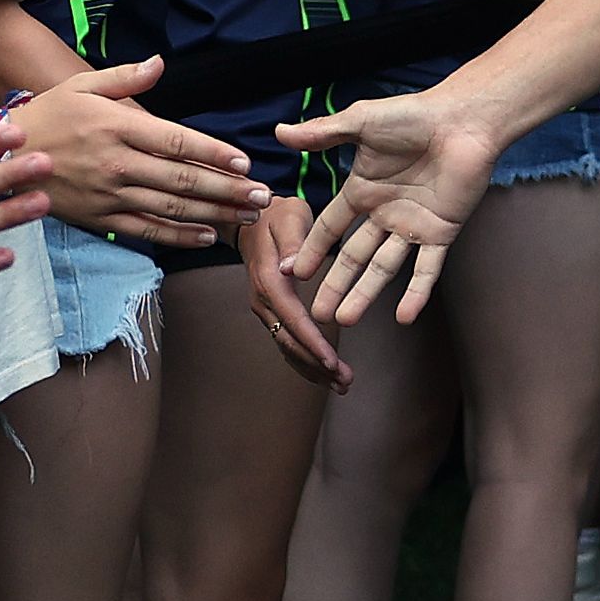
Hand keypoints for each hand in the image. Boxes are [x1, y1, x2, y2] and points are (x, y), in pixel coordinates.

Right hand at [3, 59, 261, 248]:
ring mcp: (109, 195)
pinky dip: (179, 237)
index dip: (213, 153)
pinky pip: (147, 230)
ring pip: (171, 209)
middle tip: (264, 196)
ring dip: (215, 214)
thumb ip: (126, 78)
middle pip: (183, 180)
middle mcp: (117, 163)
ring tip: (247, 216)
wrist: (2, 158)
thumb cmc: (48, 115)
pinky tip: (207, 236)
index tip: (245, 163)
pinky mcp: (100, 219)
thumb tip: (160, 63)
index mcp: (117, 126)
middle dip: (229, 190)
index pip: (176, 141)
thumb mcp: (83, 85)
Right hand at [241, 196, 348, 393]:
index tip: (332, 362)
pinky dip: (305, 361)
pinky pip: (286, 342)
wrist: (252, 219)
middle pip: (290, 342)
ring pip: (287, 347)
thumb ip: (295, 242)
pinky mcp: (272, 312)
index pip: (293, 319)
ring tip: (342, 385)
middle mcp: (264, 300)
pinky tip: (324, 374)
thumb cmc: (277, 215)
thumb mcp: (290, 218)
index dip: (313, 343)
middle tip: (346, 382)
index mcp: (270, 280)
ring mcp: (265, 309)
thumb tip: (294, 269)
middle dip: (318, 365)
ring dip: (313, 369)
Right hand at [280, 83, 509, 326]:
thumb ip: (322, 133)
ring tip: (345, 321)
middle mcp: (385, 213)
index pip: (331, 228)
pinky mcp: (442, 232)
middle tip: (317, 313)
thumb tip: (280, 132)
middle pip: (355, 257)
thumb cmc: (414, 115)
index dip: (312, 250)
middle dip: (335, 285)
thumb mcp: (361, 122)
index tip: (293, 274)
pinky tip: (404, 317)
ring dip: (365, 294)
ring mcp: (413, 225)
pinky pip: (428, 269)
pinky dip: (417, 293)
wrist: (464, 120)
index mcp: (364, 190)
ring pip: (384, 268)